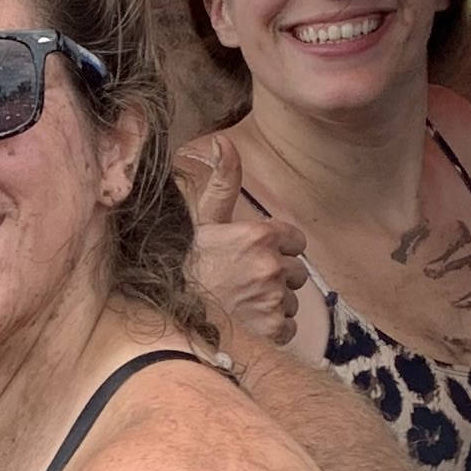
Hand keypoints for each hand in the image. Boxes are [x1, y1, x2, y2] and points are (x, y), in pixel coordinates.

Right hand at [178, 136, 305, 348]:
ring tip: (244, 305)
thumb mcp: (205, 221)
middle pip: (296, 272)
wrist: (175, 316)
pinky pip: (289, 326)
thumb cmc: (189, 267)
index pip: (295, 241)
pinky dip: (274, 329)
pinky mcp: (274, 329)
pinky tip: (250, 325)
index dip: (278, 249)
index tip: (255, 258)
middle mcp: (271, 265)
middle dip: (276, 277)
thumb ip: (223, 182)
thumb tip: (223, 141)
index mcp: (260, 235)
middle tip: (245, 284)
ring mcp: (274, 299)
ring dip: (275, 303)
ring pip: (292, 300)